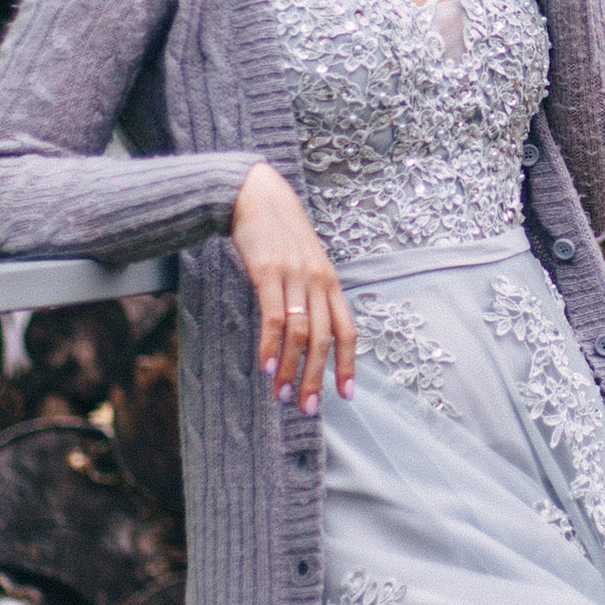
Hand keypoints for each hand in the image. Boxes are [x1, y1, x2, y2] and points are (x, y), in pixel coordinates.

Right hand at [230, 161, 357, 414]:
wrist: (256, 194)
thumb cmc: (278, 233)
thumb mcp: (303, 263)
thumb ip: (308, 294)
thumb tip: (305, 333)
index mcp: (331, 282)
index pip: (347, 330)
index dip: (348, 364)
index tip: (345, 395)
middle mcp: (318, 281)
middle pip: (325, 339)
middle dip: (318, 378)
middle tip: (309, 409)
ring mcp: (295, 276)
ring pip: (301, 333)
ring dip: (292, 368)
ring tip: (283, 395)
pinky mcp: (269, 271)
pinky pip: (274, 316)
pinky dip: (272, 345)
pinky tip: (267, 366)